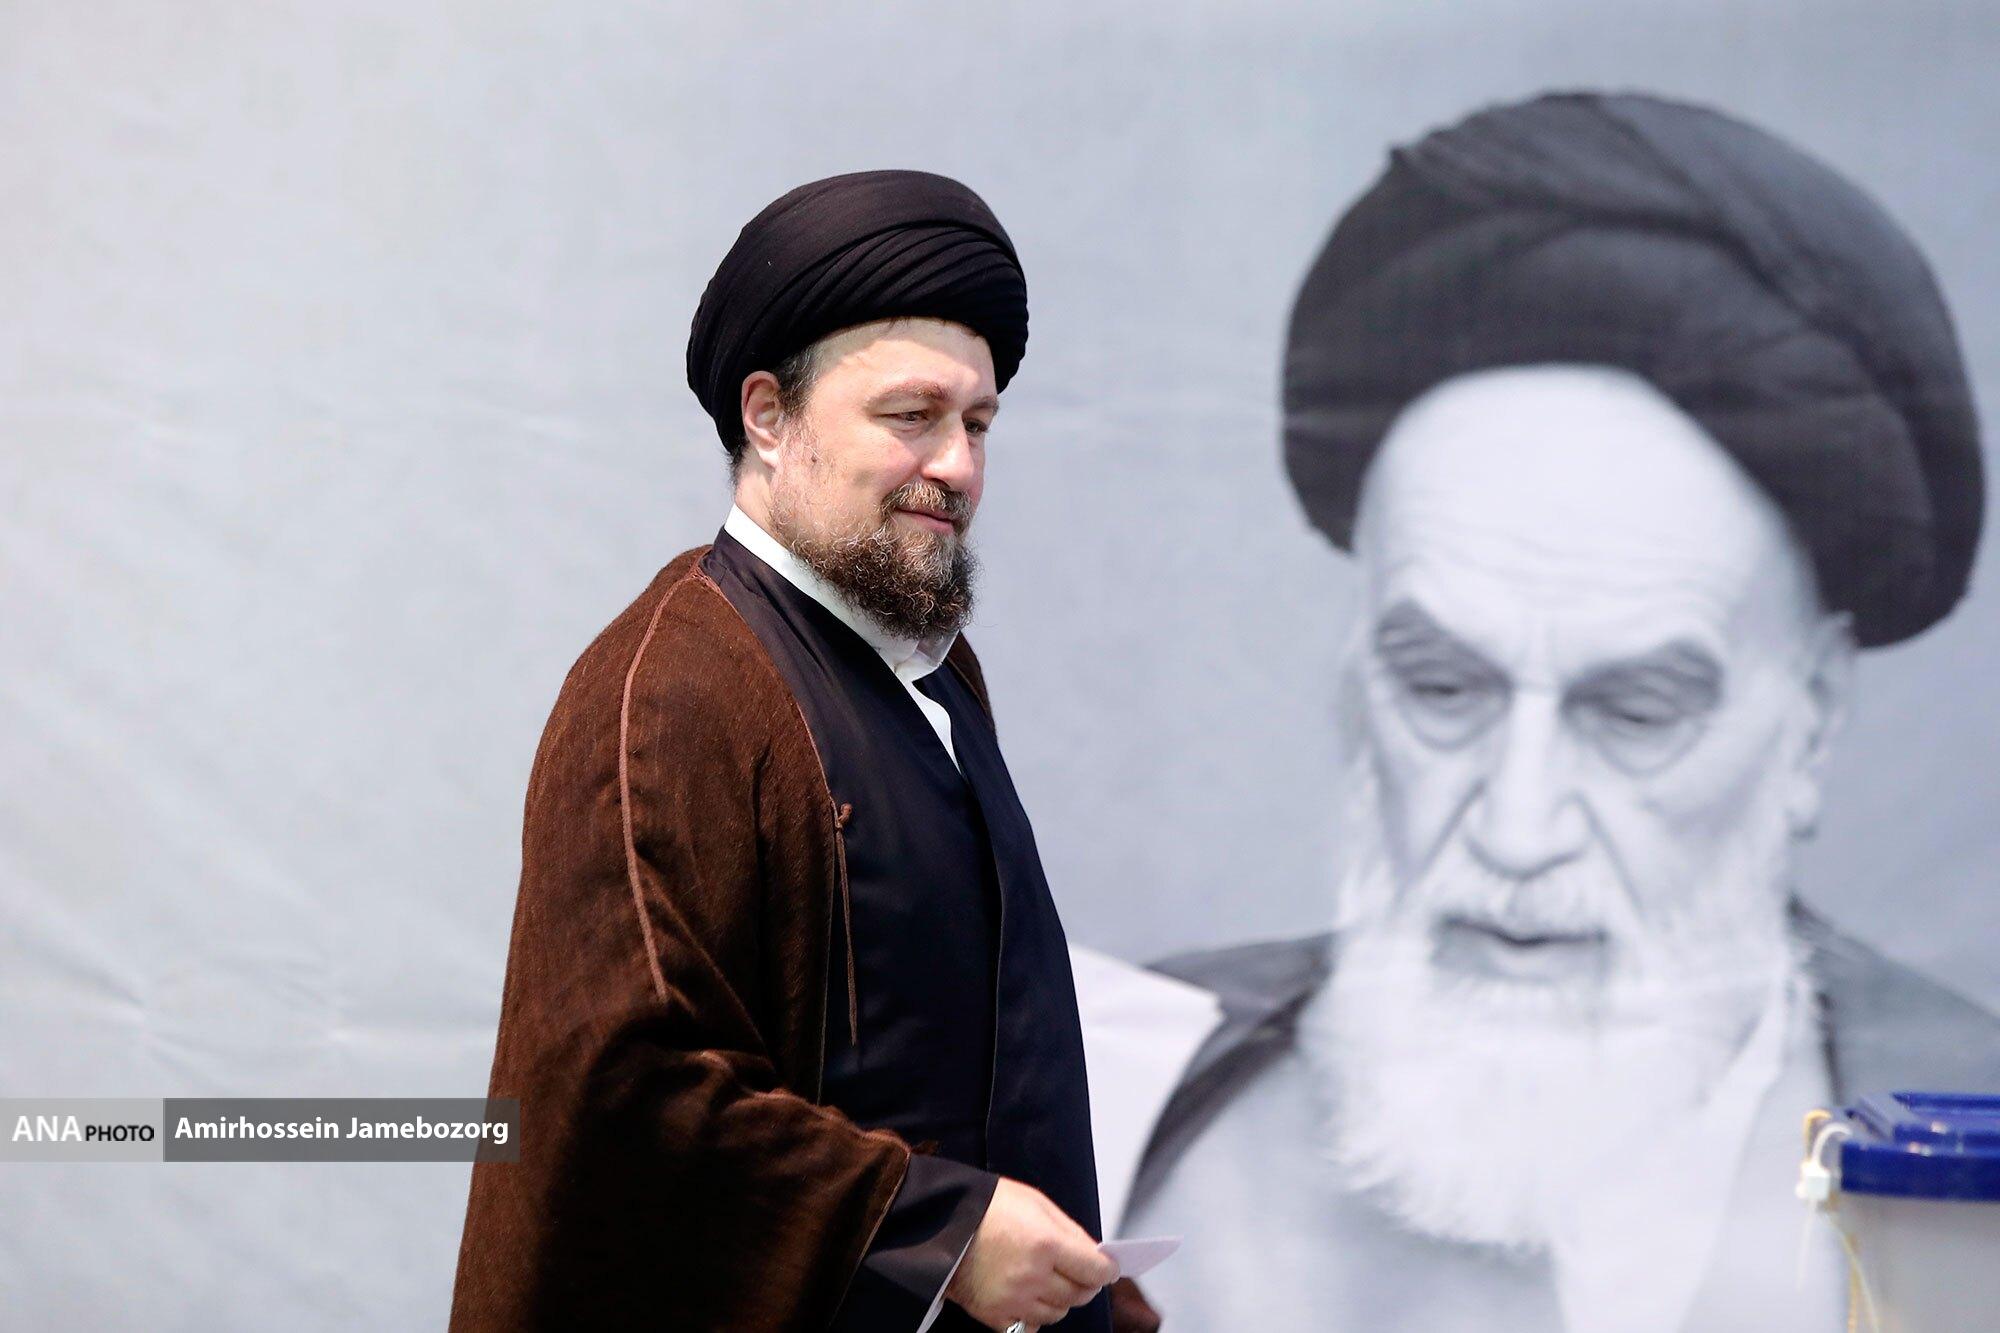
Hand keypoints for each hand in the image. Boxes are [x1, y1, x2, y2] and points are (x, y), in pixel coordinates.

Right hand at [945, 1178, 1118, 1330]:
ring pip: (1057, 1313)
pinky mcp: (995, 1316)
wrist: (939, 1223)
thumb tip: (1095, 1255)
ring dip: (1060, 1299)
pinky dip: (1033, 1315)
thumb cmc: (988, 1206)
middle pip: (1079, 1295)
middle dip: (1084, 1283)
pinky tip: (1026, 1295)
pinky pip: (1029, 1326)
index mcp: (1046, 1243)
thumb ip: (1070, 1231)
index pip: (1095, 1270)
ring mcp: (1013, 1300)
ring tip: (1048, 1280)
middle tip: (1079, 1272)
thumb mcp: (1035, 1203)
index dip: (1106, 1269)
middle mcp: (1032, 1276)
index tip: (1108, 1268)